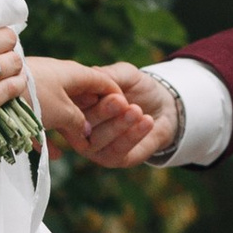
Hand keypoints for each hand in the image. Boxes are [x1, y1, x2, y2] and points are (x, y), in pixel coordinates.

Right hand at [25, 56, 174, 161]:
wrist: (162, 106)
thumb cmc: (136, 87)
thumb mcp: (124, 75)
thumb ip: (109, 75)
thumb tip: (93, 73)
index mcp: (74, 105)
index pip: (70, 103)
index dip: (82, 98)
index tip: (96, 91)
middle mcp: (78, 128)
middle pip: (83, 123)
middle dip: (102, 111)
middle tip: (119, 101)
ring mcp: (92, 147)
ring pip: (98, 140)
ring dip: (118, 125)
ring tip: (136, 110)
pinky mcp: (111, 160)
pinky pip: (117, 151)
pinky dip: (132, 136)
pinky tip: (146, 122)